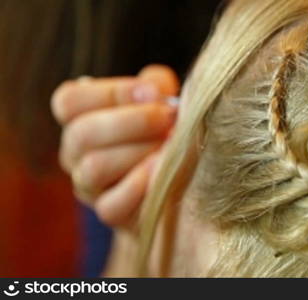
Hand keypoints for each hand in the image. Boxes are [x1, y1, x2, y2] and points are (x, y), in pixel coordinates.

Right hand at [52, 65, 179, 228]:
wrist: (175, 177)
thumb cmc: (162, 130)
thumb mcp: (159, 100)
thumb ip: (155, 85)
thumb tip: (154, 89)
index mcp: (78, 119)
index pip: (69, 101)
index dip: (111, 93)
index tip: (154, 92)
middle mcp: (75, 153)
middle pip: (81, 134)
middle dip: (132, 122)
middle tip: (169, 118)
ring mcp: (88, 186)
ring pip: (93, 168)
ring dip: (137, 152)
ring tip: (171, 145)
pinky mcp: (109, 213)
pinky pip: (111, 205)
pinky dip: (139, 185)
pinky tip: (162, 169)